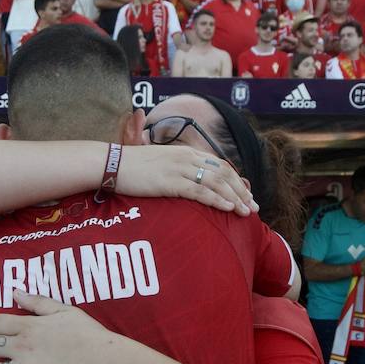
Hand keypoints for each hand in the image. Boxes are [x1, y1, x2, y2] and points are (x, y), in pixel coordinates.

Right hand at [115, 144, 256, 213]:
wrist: (111, 164)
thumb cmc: (131, 166)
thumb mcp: (159, 162)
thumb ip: (175, 168)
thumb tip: (186, 181)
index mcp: (185, 152)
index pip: (219, 165)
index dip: (235, 180)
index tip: (246, 194)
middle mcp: (186, 158)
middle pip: (223, 173)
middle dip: (241, 191)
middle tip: (253, 207)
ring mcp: (179, 169)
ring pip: (216, 183)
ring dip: (234, 198)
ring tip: (246, 212)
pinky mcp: (170, 182)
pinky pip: (199, 191)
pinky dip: (216, 200)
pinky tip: (228, 208)